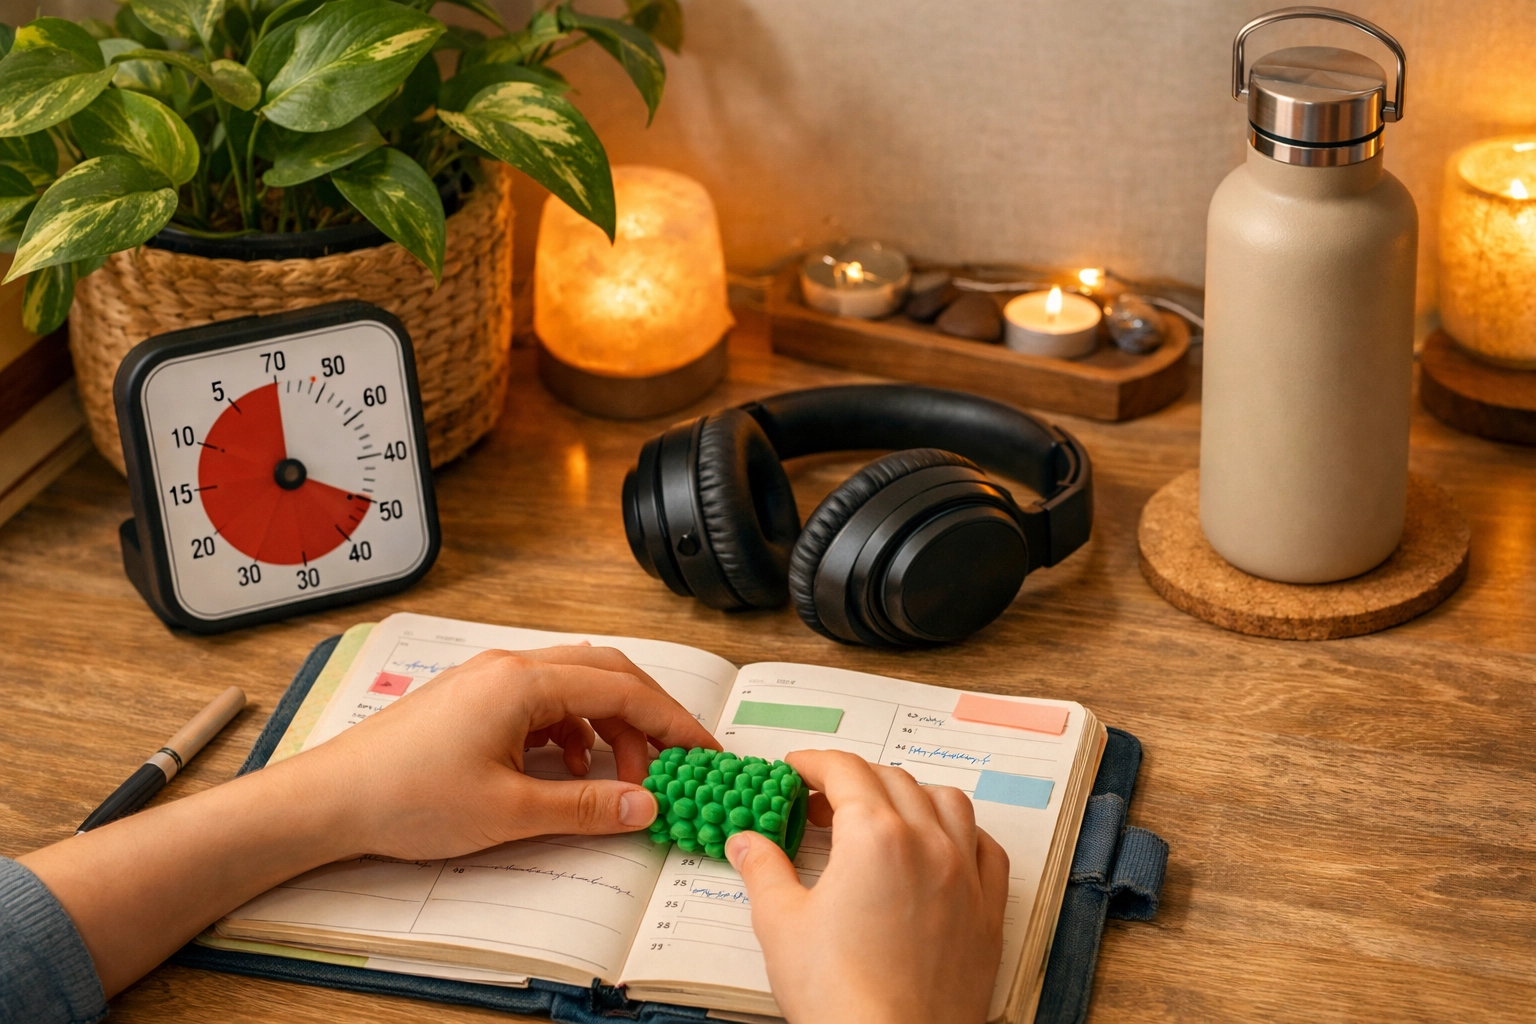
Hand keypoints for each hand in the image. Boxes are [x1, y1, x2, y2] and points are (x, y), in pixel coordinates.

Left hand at [21, 644, 716, 996]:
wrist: (329, 799)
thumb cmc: (407, 797)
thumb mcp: (510, 810)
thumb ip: (587, 805)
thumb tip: (646, 805)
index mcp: (524, 682)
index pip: (621, 688)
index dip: (671, 721)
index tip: (703, 750)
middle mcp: (509, 666)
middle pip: (604, 671)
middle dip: (646, 715)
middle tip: (672, 760)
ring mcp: (487, 677)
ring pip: (573, 682)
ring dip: (607, 722)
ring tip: (619, 775)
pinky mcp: (471, 697)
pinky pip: (542, 698)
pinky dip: (572, 727)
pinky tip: (568, 767)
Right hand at [725, 750, 1008, 1023]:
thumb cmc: (841, 999)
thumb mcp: (781, 925)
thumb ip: (764, 870)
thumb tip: (747, 843)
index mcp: (875, 837)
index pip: (844, 770)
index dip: (814, 763)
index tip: (797, 770)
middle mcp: (928, 845)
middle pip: (892, 780)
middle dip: (853, 779)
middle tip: (822, 800)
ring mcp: (964, 877)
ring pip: (947, 802)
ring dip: (910, 795)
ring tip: (881, 814)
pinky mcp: (986, 913)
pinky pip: (987, 849)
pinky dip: (961, 833)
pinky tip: (941, 845)